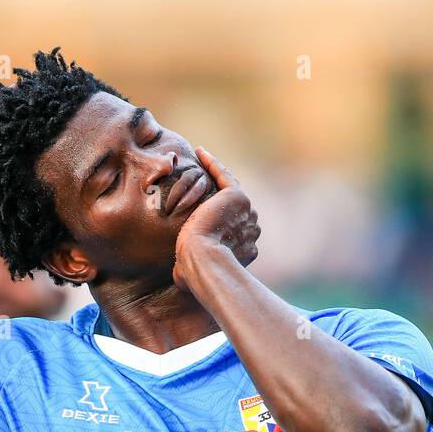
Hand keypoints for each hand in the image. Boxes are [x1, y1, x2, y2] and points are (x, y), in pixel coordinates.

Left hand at [172, 147, 260, 290]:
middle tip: (200, 184)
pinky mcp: (237, 197)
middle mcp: (252, 228)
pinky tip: (200, 153)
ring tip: (199, 164)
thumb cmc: (196, 274)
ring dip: (215, 176)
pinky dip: (213, 164)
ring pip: (229, 190)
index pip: (232, 229)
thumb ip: (191, 271)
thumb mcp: (194, 274)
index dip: (219, 220)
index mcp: (247, 247)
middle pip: (235, 209)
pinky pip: (224, 176)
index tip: (204, 212)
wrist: (205, 261)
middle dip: (220, 198)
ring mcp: (247, 211)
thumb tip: (179, 278)